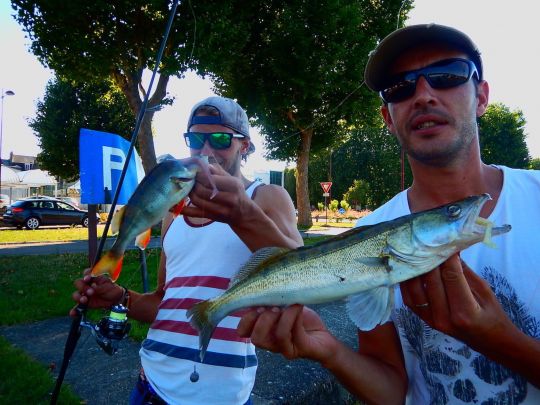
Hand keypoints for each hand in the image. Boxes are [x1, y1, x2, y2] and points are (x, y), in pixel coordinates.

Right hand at [70, 269, 123, 315]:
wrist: (115, 299)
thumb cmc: (111, 288)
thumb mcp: (108, 285)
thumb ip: (99, 287)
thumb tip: (92, 287)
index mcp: (93, 277)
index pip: (86, 273)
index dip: (85, 275)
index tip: (87, 279)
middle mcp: (87, 284)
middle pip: (78, 283)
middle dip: (82, 287)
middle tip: (90, 292)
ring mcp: (84, 294)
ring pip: (76, 294)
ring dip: (78, 297)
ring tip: (85, 300)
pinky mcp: (85, 303)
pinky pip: (78, 307)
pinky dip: (75, 310)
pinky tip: (73, 313)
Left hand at [183, 164, 252, 224]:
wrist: (244, 214)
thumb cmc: (237, 193)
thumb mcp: (232, 179)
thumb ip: (217, 171)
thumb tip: (202, 164)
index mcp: (233, 185)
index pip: (210, 179)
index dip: (199, 175)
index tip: (193, 172)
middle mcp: (228, 198)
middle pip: (202, 190)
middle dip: (193, 184)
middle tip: (188, 179)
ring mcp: (220, 209)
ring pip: (197, 200)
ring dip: (189, 193)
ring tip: (187, 188)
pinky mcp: (212, 217)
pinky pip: (194, 214)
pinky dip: (182, 209)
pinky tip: (172, 205)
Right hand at [237, 305, 337, 363]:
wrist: (324, 337)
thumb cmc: (301, 320)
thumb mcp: (283, 306)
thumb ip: (271, 301)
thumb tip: (262, 286)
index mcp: (263, 332)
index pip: (244, 332)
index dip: (245, 320)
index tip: (255, 306)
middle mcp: (271, 344)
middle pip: (257, 339)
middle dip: (262, 320)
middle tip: (272, 306)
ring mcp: (286, 348)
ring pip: (277, 337)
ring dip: (281, 317)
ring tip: (286, 306)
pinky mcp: (302, 348)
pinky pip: (295, 333)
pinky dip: (295, 317)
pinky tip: (298, 306)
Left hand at [400, 254, 515, 351]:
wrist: (490, 341)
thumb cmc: (491, 314)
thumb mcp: (484, 290)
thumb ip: (463, 270)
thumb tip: (449, 247)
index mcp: (465, 312)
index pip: (451, 276)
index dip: (447, 257)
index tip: (445, 242)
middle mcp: (445, 318)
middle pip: (431, 280)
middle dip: (431, 259)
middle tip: (430, 244)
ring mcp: (431, 321)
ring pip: (415, 288)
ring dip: (416, 269)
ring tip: (418, 254)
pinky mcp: (424, 320)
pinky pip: (409, 298)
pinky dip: (408, 283)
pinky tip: (411, 270)